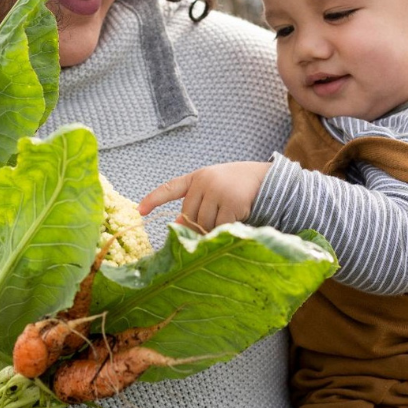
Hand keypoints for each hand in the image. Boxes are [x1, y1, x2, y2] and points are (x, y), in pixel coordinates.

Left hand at [138, 161, 270, 232]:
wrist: (267, 179)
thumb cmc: (236, 187)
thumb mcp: (214, 188)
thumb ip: (197, 203)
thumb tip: (178, 226)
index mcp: (197, 177)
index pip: (170, 188)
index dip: (154, 199)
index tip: (139, 211)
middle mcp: (205, 182)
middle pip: (189, 216)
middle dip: (196, 226)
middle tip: (211, 227)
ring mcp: (218, 191)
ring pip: (204, 224)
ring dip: (212, 230)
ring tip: (226, 220)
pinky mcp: (232, 203)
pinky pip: (220, 227)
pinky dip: (224, 230)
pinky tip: (235, 220)